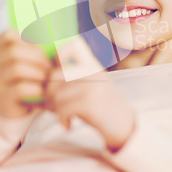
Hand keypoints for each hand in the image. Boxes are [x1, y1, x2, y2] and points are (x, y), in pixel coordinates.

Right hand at [0, 29, 51, 117]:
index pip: (7, 35)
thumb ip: (41, 49)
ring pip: (16, 69)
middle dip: (37, 58)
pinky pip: (19, 89)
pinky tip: (42, 92)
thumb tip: (62, 45)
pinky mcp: (2, 98)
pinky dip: (36, 89)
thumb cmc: (29, 77)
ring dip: (38, 73)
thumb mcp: (31, 60)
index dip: (29, 41)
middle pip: (13, 52)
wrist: (17, 107)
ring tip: (47, 79)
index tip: (42, 50)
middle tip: (49, 67)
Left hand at [45, 36, 135, 151]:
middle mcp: (92, 71)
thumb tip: (46, 77)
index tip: (56, 77)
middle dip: (48, 93)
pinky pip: (63, 109)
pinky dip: (62, 119)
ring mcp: (91, 86)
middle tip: (53, 106)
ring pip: (56, 94)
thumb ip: (75, 75)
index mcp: (91, 64)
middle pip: (53, 76)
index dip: (57, 57)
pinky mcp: (89, 103)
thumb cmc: (103, 106)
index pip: (70, 46)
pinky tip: (68, 124)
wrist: (124, 125)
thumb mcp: (93, 83)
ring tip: (61, 116)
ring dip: (54, 109)